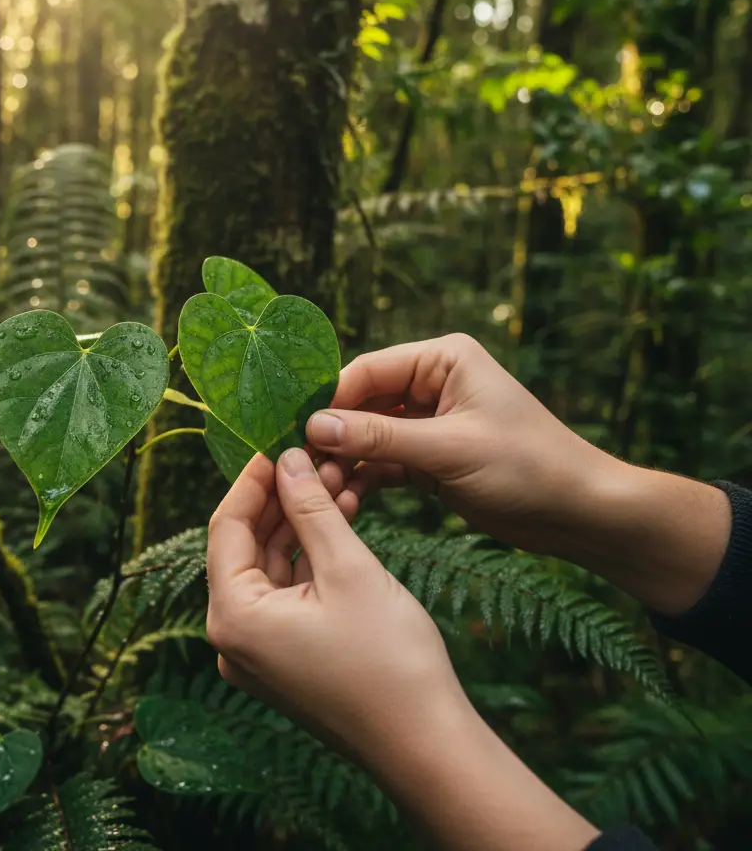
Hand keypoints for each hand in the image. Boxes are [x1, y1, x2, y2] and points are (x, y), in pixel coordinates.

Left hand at [206, 447, 600, 850]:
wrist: (428, 744)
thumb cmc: (389, 661)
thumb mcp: (348, 568)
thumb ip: (311, 507)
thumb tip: (289, 459)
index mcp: (232, 617)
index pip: (226, 526)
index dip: (254, 478)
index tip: (277, 438)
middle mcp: (233, 639)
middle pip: (247, 546)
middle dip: (282, 497)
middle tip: (314, 452)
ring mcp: (260, 654)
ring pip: (271, 567)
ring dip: (300, 522)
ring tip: (335, 476)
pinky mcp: (287, 660)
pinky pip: (289, 593)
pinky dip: (310, 557)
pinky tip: (339, 517)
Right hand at [307, 334, 730, 615]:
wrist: (580, 513)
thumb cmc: (527, 467)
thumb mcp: (449, 450)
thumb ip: (379, 438)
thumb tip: (314, 426)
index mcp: (442, 360)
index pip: (368, 370)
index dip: (329, 399)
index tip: (294, 430)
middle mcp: (432, 383)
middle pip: (362, 403)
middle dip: (334, 435)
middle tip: (299, 466)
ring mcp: (430, 422)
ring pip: (369, 436)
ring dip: (345, 461)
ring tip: (319, 489)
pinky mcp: (430, 458)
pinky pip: (384, 462)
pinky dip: (365, 479)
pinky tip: (344, 499)